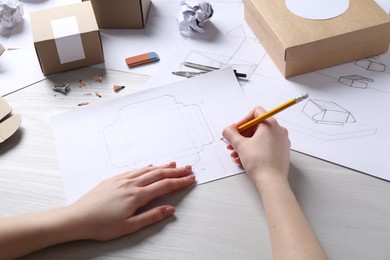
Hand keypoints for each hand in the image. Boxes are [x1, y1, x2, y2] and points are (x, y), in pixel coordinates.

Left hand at [68, 162, 194, 240]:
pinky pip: (134, 170)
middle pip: (158, 174)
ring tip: (174, 164)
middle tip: (188, 169)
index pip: (164, 186)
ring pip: (147, 170)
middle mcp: (130, 184)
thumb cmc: (100, 225)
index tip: (190, 179)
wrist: (77, 218)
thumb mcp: (129, 226)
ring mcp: (121, 180)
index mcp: (137, 196)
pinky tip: (149, 166)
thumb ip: (152, 216)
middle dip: (175, 172)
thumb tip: (169, 209)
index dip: (180, 182)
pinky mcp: (113, 179)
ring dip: (162, 167)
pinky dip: (146, 167)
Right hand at [222, 106, 290, 183]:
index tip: (236, 130)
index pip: (256, 112)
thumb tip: (228, 129)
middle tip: (233, 143)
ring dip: (246, 143)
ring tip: (236, 153)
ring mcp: (282, 141)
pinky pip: (266, 145)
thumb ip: (231, 133)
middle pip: (257, 126)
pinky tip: (244, 158)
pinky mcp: (282, 151)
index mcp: (270, 124)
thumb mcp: (240, 145)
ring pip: (261, 137)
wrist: (271, 181)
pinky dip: (255, 149)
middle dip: (242, 135)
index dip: (243, 120)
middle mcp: (279, 130)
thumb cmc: (259, 162)